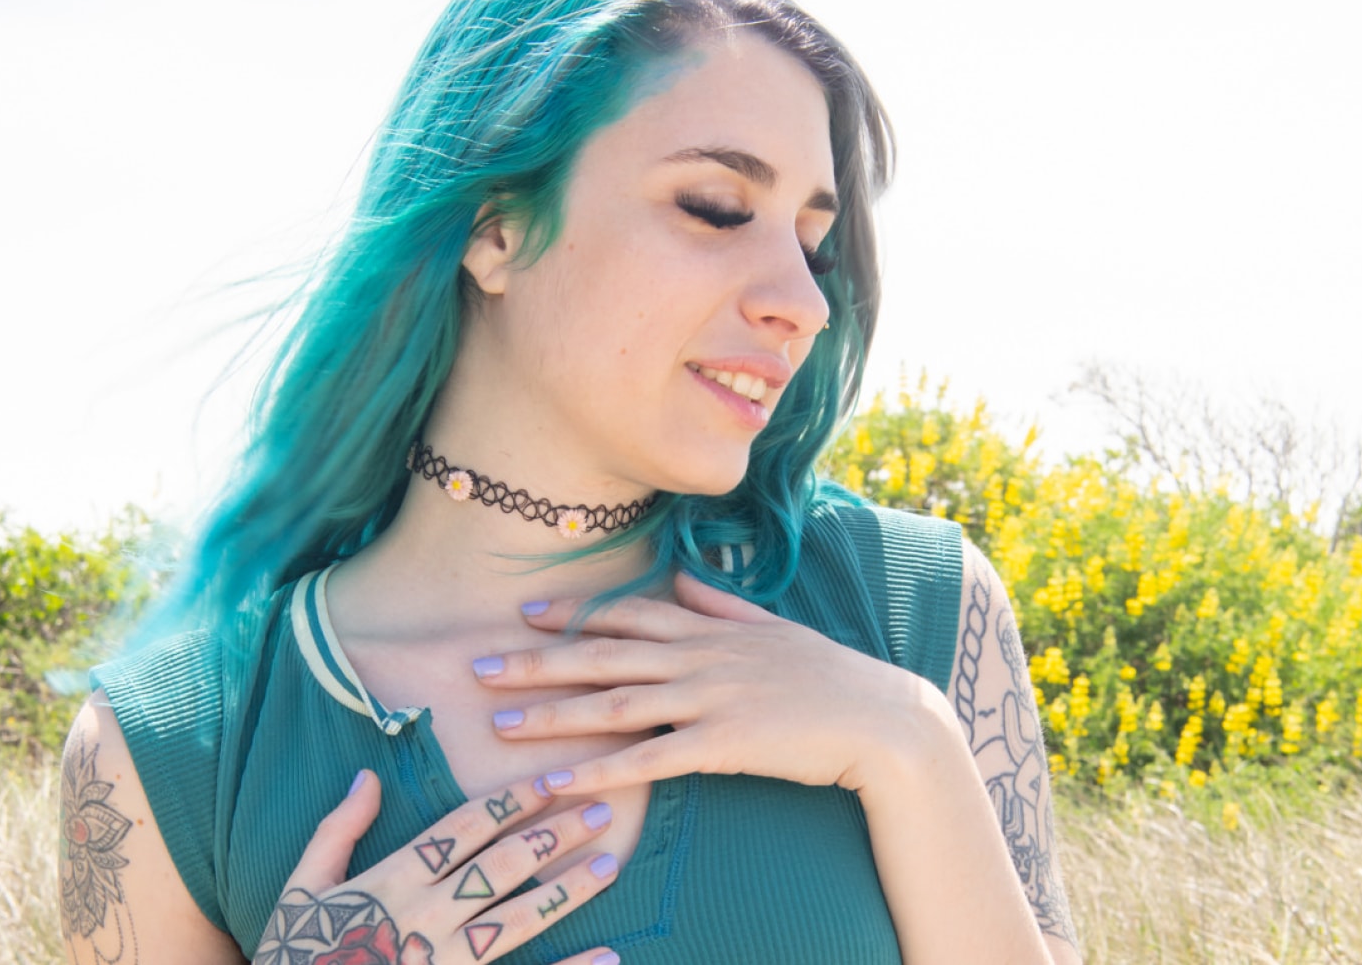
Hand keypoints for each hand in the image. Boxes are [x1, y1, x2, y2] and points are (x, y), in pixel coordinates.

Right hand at [256, 771, 620, 964]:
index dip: (509, 802)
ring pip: (516, 919)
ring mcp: (439, 960)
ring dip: (566, 890)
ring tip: (609, 864)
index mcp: (390, 880)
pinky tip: (608, 955)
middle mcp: (422, 917)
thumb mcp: (300, 887)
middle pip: (499, 866)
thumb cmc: (293, 953)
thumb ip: (338, 831)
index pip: (462, 829)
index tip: (550, 780)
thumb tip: (368, 776)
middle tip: (602, 809)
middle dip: (553, 835)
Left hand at [474, 573, 940, 796]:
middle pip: (603, 656)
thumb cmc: (829, 675)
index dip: (573, 613)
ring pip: (614, 705)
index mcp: (710, 627)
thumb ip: (722, 602)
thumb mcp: (774, 625)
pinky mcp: (723, 745)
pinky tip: (557, 784)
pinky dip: (597, 772)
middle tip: (478, 667)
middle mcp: (701, 656)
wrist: (883, 719)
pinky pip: (647, 760)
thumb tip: (685, 577)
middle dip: (536, 661)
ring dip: (551, 717)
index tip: (523, 613)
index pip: (629, 613)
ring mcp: (710, 698)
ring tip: (499, 728)